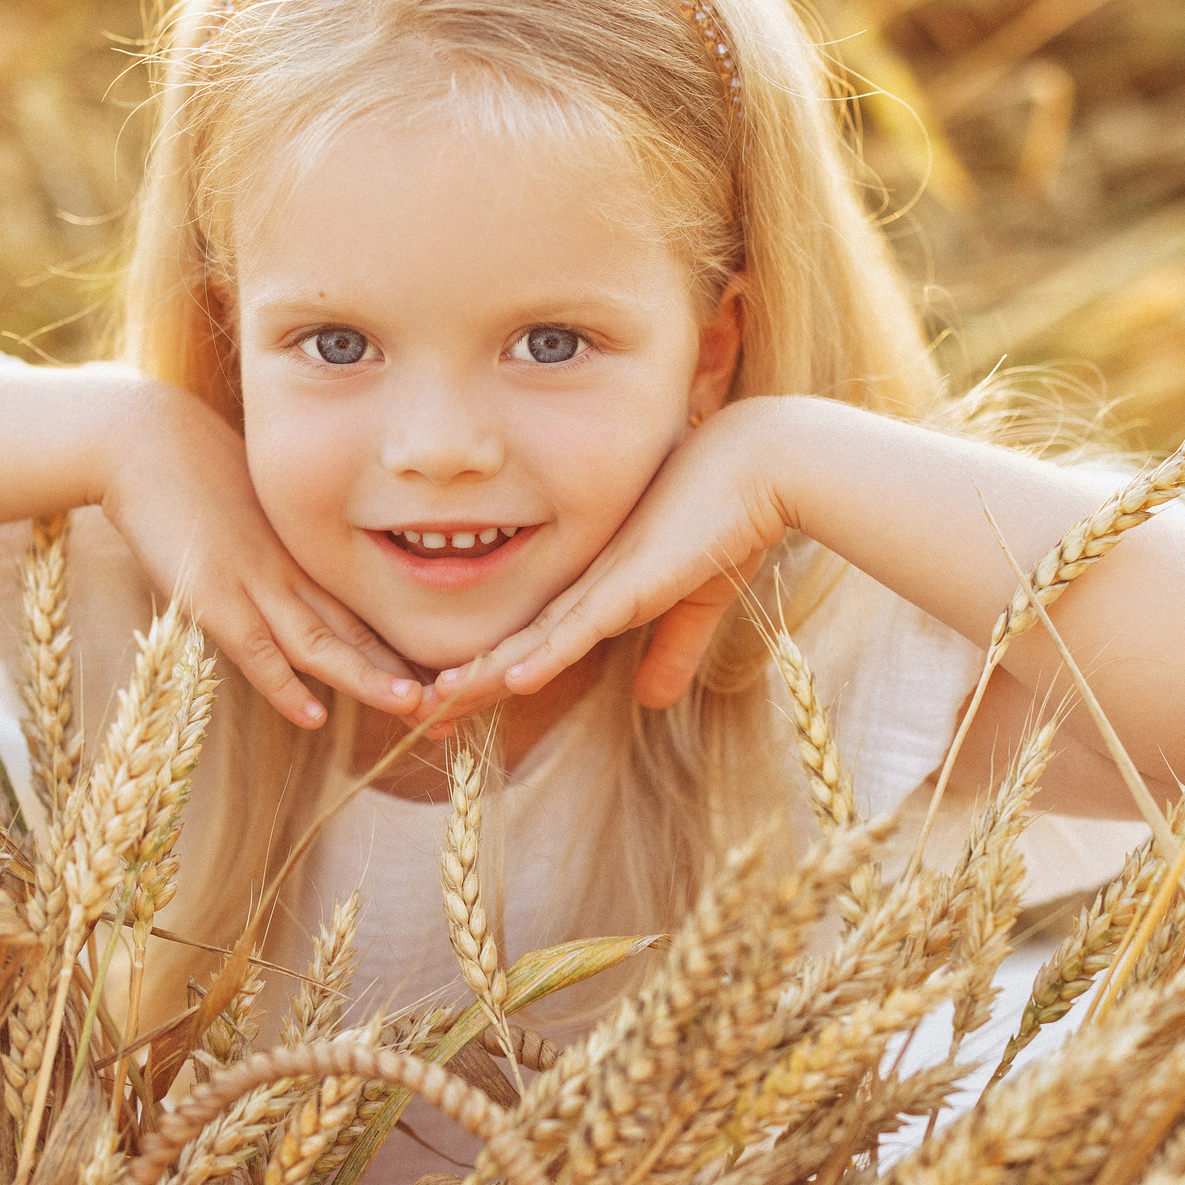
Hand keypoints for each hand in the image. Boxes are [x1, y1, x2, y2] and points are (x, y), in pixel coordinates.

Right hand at [102, 381, 420, 727]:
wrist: (144, 441)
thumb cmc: (192, 473)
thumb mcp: (250, 514)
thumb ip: (276, 551)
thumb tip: (293, 583)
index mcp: (303, 555)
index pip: (365, 610)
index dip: (402, 649)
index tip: (442, 680)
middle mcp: (291, 572)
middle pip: (359, 631)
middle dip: (404, 672)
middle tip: (451, 706)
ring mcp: (255, 583)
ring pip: (323, 643)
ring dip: (367, 678)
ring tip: (411, 707)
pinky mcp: (214, 595)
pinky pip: (256, 649)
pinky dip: (284, 685)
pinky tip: (313, 716)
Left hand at [427, 398, 797, 728]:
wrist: (761, 469)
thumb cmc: (730, 523)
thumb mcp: (697, 605)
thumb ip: (671, 652)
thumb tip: (649, 701)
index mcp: (598, 590)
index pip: (534, 642)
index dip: (494, 675)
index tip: (457, 705)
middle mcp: (587, 585)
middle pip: (515, 644)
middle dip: (469, 682)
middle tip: (423, 715)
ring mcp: (604, 583)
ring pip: (532, 640)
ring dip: (486, 674)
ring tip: (439, 703)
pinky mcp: (630, 583)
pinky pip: (579, 627)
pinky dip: (546, 655)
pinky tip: (512, 680)